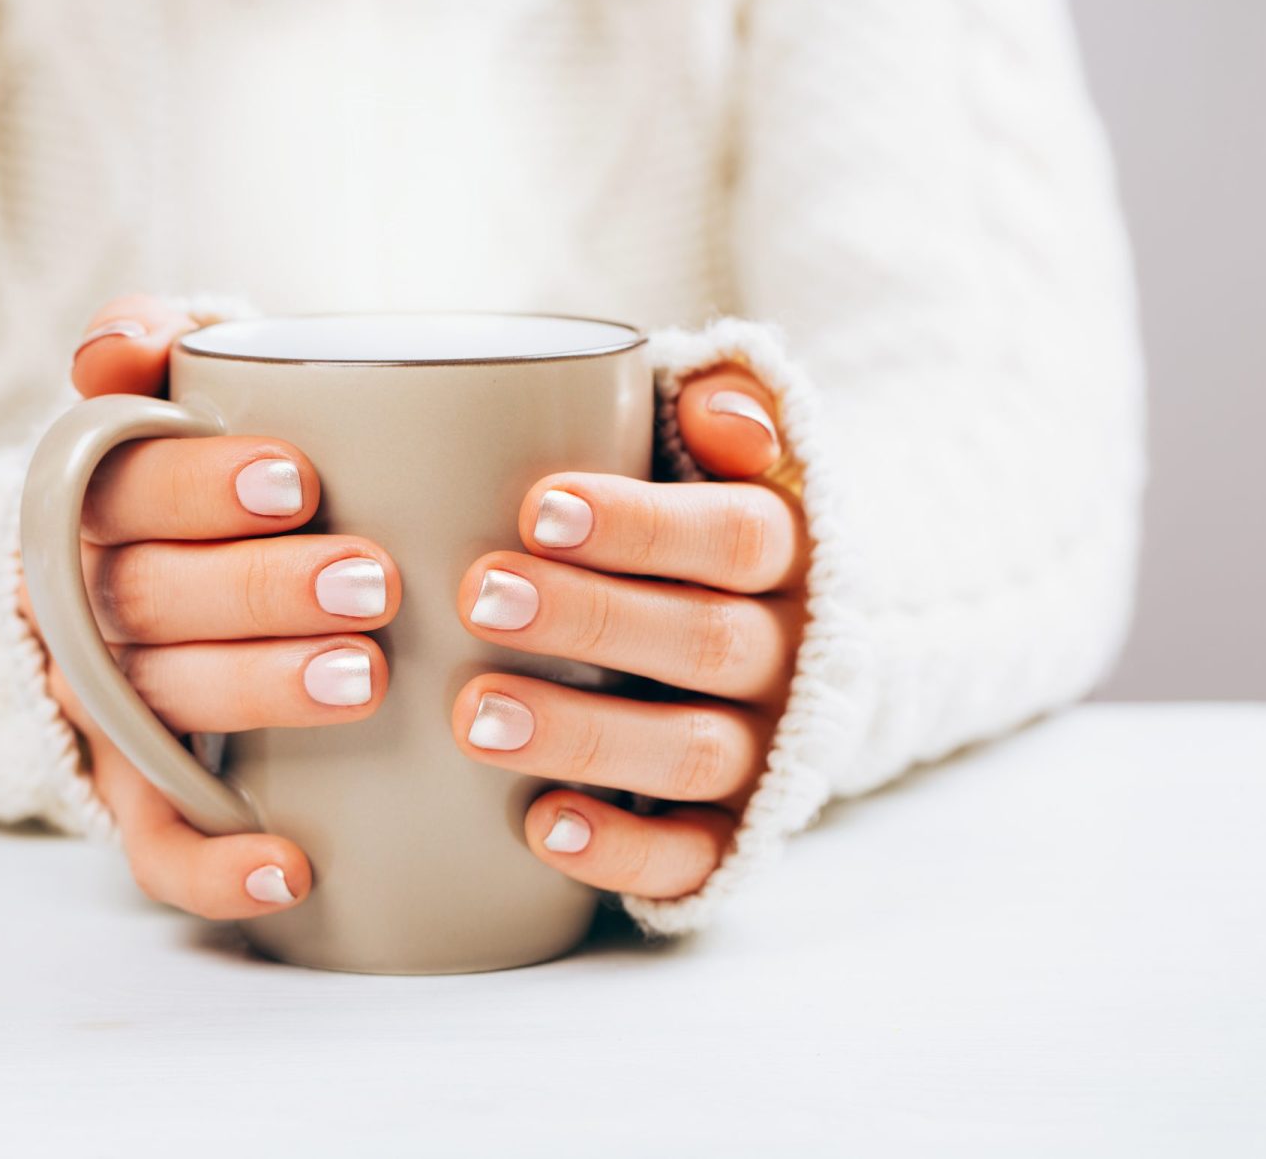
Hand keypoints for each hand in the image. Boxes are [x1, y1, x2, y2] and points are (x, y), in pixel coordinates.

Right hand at [26, 295, 401, 919]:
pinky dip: (210, 867)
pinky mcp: (128, 791)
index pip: (127, 487)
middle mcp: (84, 606)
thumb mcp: (172, 386)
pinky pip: (150, 844)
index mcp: (94, 501)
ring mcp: (102, 706)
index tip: (299, 480)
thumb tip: (111, 348)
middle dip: (259, 590)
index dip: (202, 486)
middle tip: (374, 581)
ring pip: (157, 708)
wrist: (122, 573)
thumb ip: (154, 336)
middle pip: (150, 600)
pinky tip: (292, 868)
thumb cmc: (190, 471)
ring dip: (258, 694)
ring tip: (367, 677)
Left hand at [453, 369, 803, 899]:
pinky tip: (543, 826)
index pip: (737, 535)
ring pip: (693, 752)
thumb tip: (724, 415)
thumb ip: (724, 409)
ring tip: (477, 717)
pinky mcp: (733, 830)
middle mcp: (788, 655)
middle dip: (592, 620)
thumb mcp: (721, 455)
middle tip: (481, 597)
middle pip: (707, 641)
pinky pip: (691, 855)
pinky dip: (622, 850)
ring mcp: (765, 749)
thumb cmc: (697, 528)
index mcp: (788, 554)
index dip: (644, 525)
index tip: (539, 508)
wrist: (783, 646)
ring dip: (587, 735)